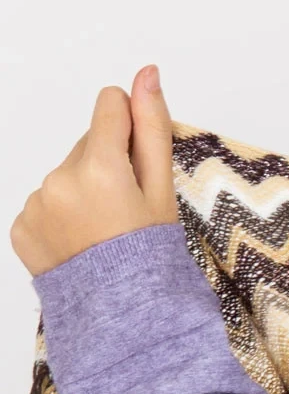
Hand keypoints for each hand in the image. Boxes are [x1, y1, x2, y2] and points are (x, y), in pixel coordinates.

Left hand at [10, 66, 177, 277]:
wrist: (124, 320)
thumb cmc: (151, 258)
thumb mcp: (162, 191)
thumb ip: (152, 127)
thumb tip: (146, 73)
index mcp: (100, 167)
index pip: (110, 106)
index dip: (130, 129)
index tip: (137, 163)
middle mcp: (60, 180)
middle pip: (88, 145)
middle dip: (107, 167)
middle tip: (125, 213)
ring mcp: (36, 205)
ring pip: (65, 175)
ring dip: (84, 193)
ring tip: (103, 233)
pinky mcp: (21, 227)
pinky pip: (44, 204)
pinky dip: (61, 218)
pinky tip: (81, 244)